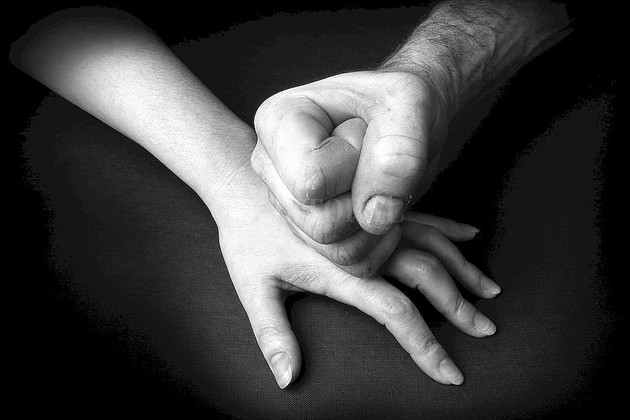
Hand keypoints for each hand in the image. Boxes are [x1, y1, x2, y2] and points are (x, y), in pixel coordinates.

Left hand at [216, 158, 499, 387]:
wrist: (242, 176)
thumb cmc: (245, 233)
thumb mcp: (252, 284)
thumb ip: (272, 333)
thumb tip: (287, 379)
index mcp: (344, 269)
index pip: (397, 314)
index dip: (426, 346)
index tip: (451, 372)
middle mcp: (368, 243)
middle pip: (427, 278)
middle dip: (459, 307)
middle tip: (486, 329)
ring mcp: (373, 221)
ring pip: (432, 245)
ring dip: (463, 268)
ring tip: (490, 288)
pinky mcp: (370, 202)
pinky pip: (421, 215)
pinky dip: (448, 226)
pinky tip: (469, 232)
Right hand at [252, 70, 449, 270]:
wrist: (407, 120)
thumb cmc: (400, 103)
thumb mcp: (411, 106)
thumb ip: (397, 154)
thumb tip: (375, 216)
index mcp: (277, 122)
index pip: (311, 181)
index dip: (354, 169)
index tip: (364, 133)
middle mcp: (272, 166)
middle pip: (320, 224)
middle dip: (367, 201)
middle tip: (376, 164)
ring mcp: (287, 202)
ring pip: (334, 249)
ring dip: (377, 226)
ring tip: (382, 185)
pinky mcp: (308, 230)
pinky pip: (348, 263)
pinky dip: (378, 245)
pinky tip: (383, 210)